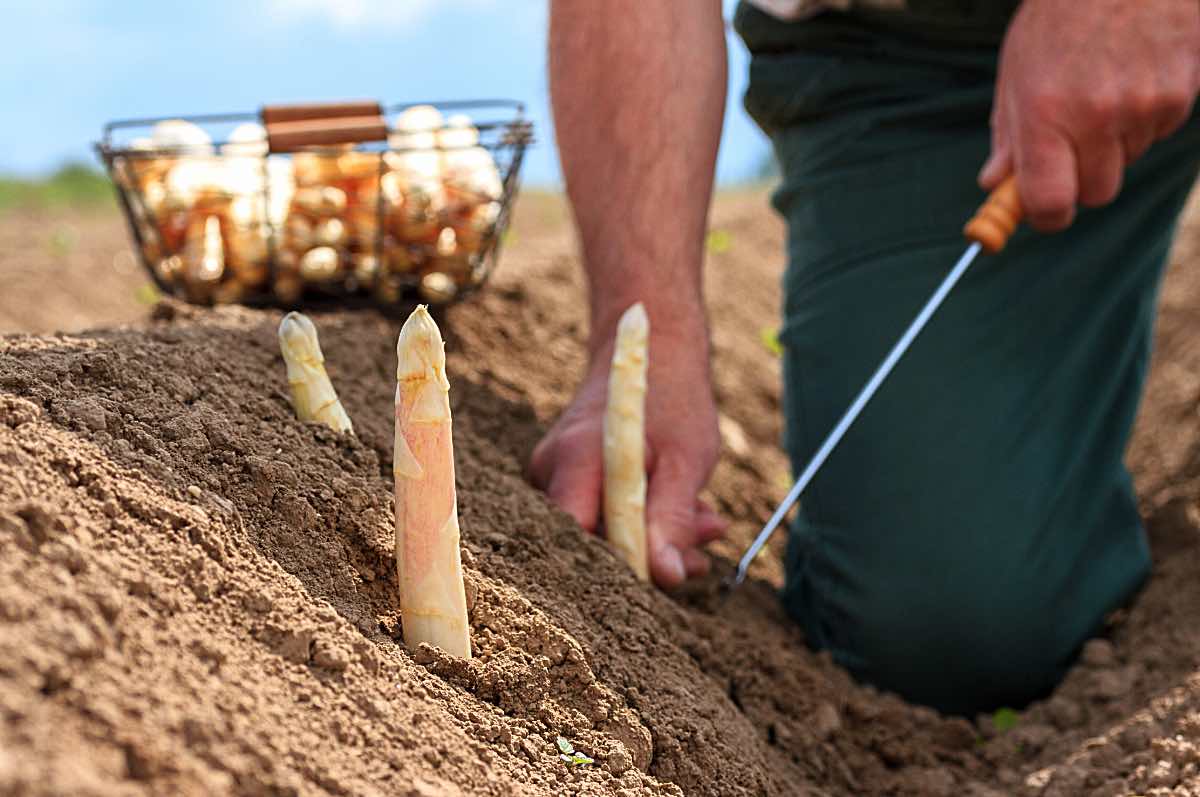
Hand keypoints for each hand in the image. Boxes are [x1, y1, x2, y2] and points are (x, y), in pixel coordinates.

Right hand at [528, 328, 724, 587]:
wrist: (652, 354)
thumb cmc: (672, 402)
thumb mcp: (686, 461)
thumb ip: (672, 519)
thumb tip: (667, 577)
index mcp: (575, 459)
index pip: (578, 538)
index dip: (619, 565)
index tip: (669, 572)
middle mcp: (550, 470)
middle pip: (588, 542)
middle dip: (649, 555)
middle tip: (702, 554)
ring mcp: (553, 476)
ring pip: (600, 534)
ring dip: (655, 538)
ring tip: (703, 521)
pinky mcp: (567, 483)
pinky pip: (601, 519)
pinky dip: (644, 522)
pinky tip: (679, 513)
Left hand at [980, 0, 1199, 229]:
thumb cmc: (1060, 15)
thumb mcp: (1016, 71)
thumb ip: (1008, 134)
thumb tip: (995, 184)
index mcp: (1046, 114)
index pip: (1050, 203)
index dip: (1045, 215)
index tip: (1041, 210)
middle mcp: (1096, 116)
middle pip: (1095, 194)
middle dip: (1081, 182)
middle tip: (1070, 149)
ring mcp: (1144, 105)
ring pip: (1128, 160)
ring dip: (1113, 143)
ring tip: (1102, 90)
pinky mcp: (1181, 92)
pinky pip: (1158, 131)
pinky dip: (1144, 117)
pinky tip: (1132, 76)